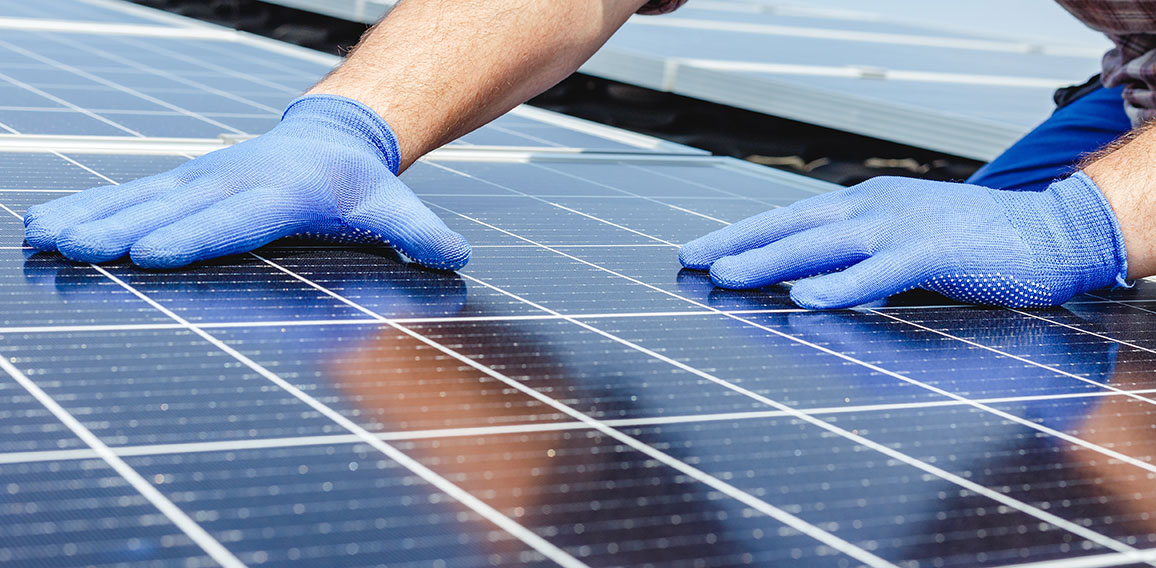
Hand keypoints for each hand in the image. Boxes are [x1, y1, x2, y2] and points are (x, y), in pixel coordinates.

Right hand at [22, 95, 470, 269]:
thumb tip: (458, 256)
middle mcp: (234, 182)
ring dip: (90, 218)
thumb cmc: (361, 185)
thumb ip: (421, 234)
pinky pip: (130, 193)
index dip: (196, 237)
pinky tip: (45, 225)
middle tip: (76, 250)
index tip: (152, 254)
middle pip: (174, 211)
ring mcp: (203, 179)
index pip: (237, 220)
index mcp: (284, 194)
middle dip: (122, 232)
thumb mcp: (395, 207)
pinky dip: (88, 208)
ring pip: (140, 198)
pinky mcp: (184, 182)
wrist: (334, 138)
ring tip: (42, 237)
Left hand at [679, 174, 1128, 308]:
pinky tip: (804, 299)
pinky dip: (840, 285)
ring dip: (770, 260)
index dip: (741, 235)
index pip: (789, 219)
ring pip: (823, 244)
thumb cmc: (973, 243)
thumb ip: (856, 261)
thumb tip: (803, 284)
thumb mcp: (901, 243)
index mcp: (865, 206)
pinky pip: (878, 272)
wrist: (1050, 232)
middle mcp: (874, 209)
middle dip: (738, 244)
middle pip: (792, 226)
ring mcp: (903, 228)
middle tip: (689, 260)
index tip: (697, 251)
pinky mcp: (934, 254)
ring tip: (725, 275)